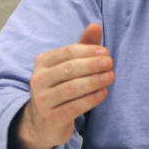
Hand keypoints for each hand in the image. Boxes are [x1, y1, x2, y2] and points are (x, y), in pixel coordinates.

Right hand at [10, 24, 114, 148]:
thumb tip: (96, 25)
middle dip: (92, 65)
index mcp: (42, 62)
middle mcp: (38, 80)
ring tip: (111, 77)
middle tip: (110, 63)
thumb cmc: (61, 87)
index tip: (106, 52)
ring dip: (94, 81)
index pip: (67, 52)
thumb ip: (83, 47)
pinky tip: (103, 93)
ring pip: (71, 88)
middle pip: (69, 69)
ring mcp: (43, 100)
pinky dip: (90, 99)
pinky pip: (73, 107)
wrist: (43, 123)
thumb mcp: (69, 66)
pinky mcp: (51, 118)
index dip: (88, 50)